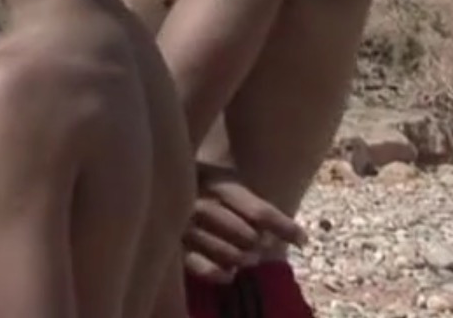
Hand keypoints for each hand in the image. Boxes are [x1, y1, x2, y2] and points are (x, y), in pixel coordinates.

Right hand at [182, 162, 307, 282]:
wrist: (149, 180)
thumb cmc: (197, 183)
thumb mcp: (224, 179)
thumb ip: (252, 202)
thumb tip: (297, 235)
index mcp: (215, 182)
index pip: (259, 212)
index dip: (285, 228)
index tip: (303, 239)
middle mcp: (199, 203)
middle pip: (248, 236)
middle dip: (259, 243)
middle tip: (258, 244)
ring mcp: (183, 227)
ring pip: (231, 254)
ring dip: (243, 258)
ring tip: (244, 256)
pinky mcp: (172, 249)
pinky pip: (205, 269)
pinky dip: (221, 274)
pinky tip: (229, 272)